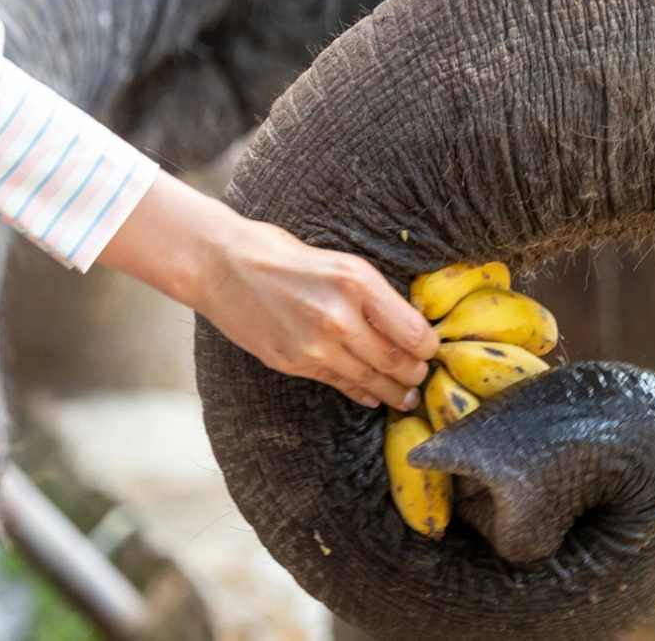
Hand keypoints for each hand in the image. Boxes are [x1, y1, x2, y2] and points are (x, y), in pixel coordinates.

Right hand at [99, 174, 438, 408]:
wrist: (222, 265)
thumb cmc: (284, 256)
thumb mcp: (341, 263)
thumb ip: (374, 295)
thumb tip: (409, 324)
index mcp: (357, 283)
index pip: (412, 331)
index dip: (428, 347)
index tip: (431, 350)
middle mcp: (339, 317)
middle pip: (395, 360)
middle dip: (415, 373)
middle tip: (423, 377)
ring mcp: (314, 344)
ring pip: (369, 379)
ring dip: (393, 392)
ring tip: (406, 397)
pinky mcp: (293, 362)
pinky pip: (338, 384)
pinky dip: (360, 392)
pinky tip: (372, 396)